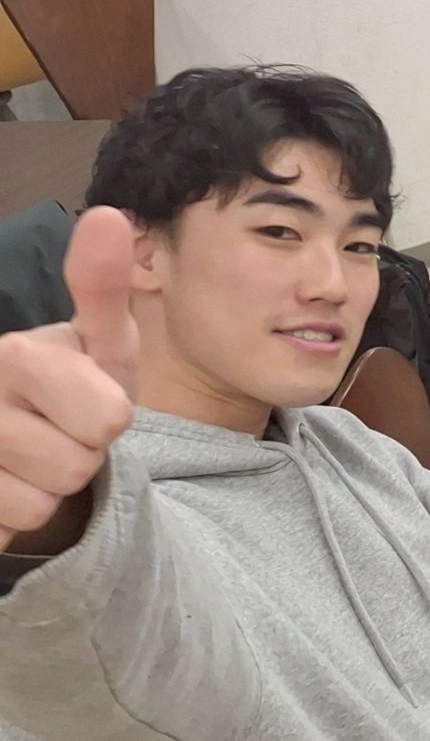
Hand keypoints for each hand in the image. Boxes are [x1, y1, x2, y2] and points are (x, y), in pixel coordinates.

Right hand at [0, 208, 136, 554]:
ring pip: (42, 501)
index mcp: (15, 353)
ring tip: (33, 456)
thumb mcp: (102, 343)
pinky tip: (8, 483)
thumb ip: (103, 288)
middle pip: (77, 463)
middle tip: (62, 431)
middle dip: (83, 455)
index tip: (84, 398)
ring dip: (51, 488)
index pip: (107, 418)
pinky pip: (13, 525)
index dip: (110, 418)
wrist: (28, 442)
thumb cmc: (73, 388)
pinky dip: (20, 514)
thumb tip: (109, 216)